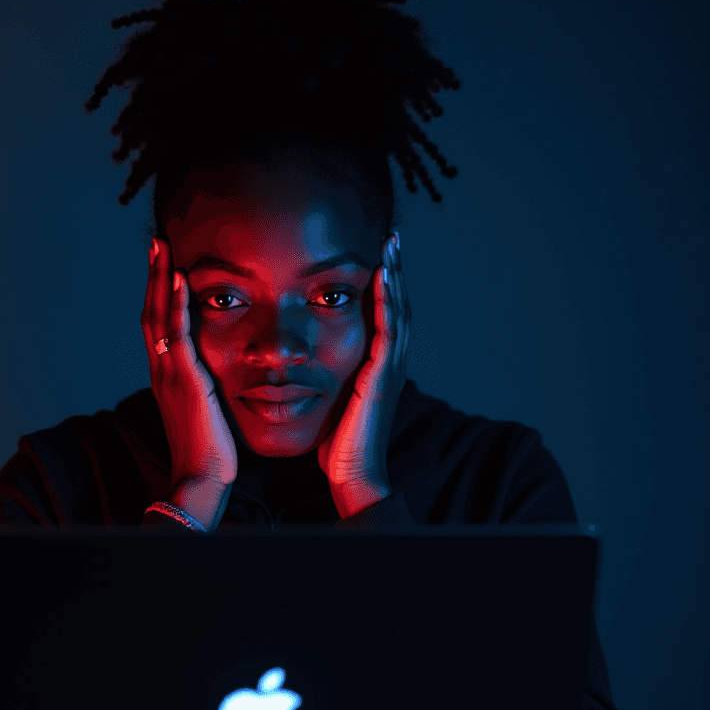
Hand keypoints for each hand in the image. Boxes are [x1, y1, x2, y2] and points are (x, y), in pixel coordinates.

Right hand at [142, 237, 236, 528]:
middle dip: (154, 276)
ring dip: (160, 279)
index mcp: (167, 378)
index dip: (159, 294)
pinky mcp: (185, 380)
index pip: (159, 326)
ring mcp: (170, 374)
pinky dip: (176, 305)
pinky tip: (179, 280)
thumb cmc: (209, 453)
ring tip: (162, 247)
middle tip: (157, 242)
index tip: (165, 265)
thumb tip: (214, 380)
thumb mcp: (205, 413)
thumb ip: (204, 391)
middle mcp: (162, 371)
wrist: (201, 480)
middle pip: (151, 312)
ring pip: (158, 316)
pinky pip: (177, 334)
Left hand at [318, 231, 409, 518]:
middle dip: (396, 270)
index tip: (381, 254)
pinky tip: (383, 279)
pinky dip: (388, 303)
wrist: (352, 472)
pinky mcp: (382, 377)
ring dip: (395, 276)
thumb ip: (332, 375)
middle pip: (399, 305)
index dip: (387, 284)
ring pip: (399, 311)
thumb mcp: (335, 398)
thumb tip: (310, 363)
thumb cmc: (338, 441)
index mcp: (380, 366)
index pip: (387, 315)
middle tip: (393, 238)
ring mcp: (390, 369)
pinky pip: (389, 331)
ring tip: (391, 247)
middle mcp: (391, 363)